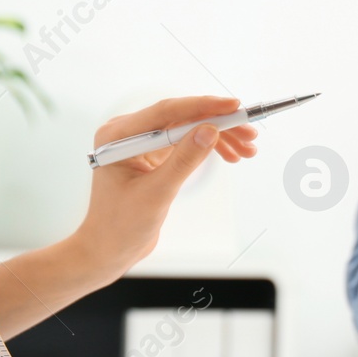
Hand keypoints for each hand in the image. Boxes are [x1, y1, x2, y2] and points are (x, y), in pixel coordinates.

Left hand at [73, 96, 258, 277]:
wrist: (109, 249)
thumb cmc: (119, 226)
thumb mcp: (156, 194)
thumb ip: (183, 161)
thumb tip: (209, 131)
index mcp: (118, 135)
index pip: (167, 111)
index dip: (203, 106)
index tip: (232, 106)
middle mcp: (129, 133)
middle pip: (182, 118)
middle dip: (218, 124)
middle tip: (248, 133)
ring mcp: (142, 143)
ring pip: (188, 129)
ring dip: (218, 137)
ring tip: (246, 149)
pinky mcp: (154, 155)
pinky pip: (186, 143)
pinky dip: (208, 148)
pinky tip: (229, 155)